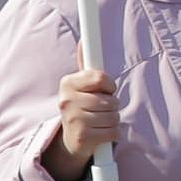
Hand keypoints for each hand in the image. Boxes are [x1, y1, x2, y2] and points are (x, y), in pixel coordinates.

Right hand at [46, 65, 119, 180]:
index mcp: (67, 83)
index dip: (109, 85)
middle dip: (112, 106)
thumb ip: (85, 64)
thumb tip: (84, 40)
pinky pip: (114, 132)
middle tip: (100, 109)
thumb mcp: (81, 86)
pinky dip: (113, 134)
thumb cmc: (82, 107)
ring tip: (100, 121)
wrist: (71, 140)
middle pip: (110, 100)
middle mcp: (67, 101)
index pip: (100, 78)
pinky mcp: (82, 137)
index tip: (106, 90)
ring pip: (114, 116)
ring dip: (113, 120)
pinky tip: (101, 133)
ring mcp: (74, 120)